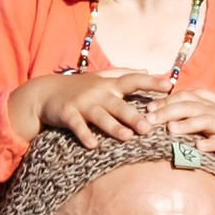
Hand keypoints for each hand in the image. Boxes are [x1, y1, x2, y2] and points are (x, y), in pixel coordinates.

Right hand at [34, 69, 150, 147]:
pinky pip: (77, 126)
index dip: (150, 82)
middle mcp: (99, 94)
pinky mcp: (68, 114)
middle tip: (149, 127)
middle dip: (134, 116)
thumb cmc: (79, 87)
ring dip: (114, 127)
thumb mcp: (100, 77)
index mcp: (109, 85)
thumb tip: (147, 69)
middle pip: (119, 105)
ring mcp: (83, 104)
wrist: (45, 92)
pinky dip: (85, 135)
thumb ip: (124, 73)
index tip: (169, 85)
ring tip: (127, 137)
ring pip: (101, 117)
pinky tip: (93, 145)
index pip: (133, 81)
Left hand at [143, 90, 214, 184]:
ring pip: (205, 121)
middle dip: (168, 111)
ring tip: (171, 129)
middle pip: (190, 106)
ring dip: (188, 124)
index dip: (166, 100)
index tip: (147, 108)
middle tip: (150, 119)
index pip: (184, 96)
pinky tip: (199, 148)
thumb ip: (188, 110)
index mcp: (207, 104)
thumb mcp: (208, 115)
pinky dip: (211, 144)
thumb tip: (159, 110)